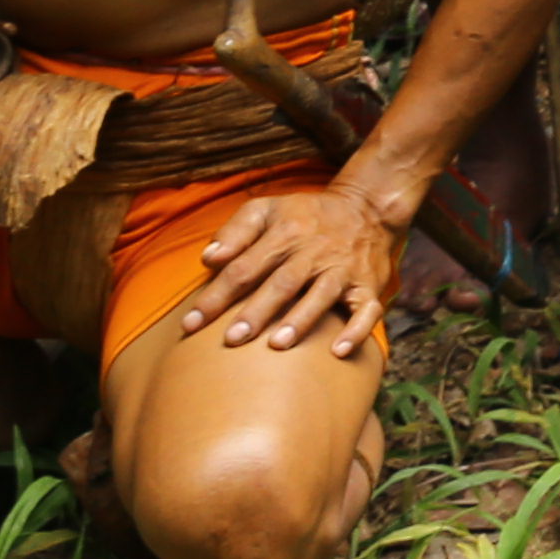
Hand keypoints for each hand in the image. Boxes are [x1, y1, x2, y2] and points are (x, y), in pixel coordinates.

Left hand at [178, 175, 403, 356]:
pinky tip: (338, 352)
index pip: (244, 267)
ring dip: (301, 319)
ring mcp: (343, 269)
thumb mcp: (269, 208)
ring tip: (277, 344)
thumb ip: (236, 230)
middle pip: (282, 282)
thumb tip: (208, 258)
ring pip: (322, 294)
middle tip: (231, 339)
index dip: (216, 296)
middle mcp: (314, 251)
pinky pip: (367, 310)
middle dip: (256, 311)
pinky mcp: (368, 285)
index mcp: (285, 233)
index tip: (191, 324)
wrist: (368, 206)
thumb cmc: (306, 215)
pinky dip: (356, 330)